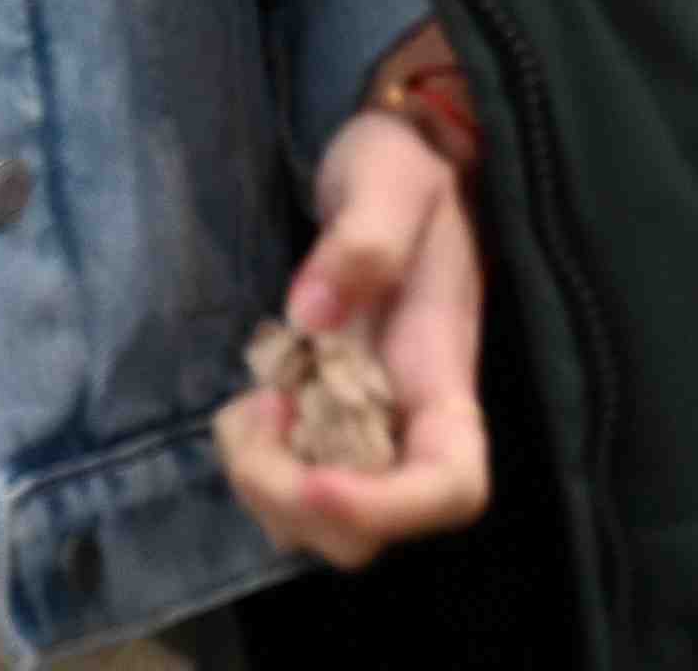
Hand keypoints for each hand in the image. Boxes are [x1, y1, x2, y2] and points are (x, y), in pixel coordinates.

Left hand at [212, 68, 490, 566]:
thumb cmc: (405, 170)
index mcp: (444, 379)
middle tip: (255, 412)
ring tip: (248, 406)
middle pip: (368, 533)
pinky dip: (254, 463)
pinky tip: (247, 403)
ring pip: (318, 524)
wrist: (396, 163)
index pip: (450, 487)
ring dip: (264, 486)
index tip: (313, 479)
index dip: (385, 508)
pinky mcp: (324, 423)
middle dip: (292, 502)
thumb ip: (362, 241)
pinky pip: (286, 485)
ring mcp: (365, 431)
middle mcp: (410, 425)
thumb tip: (311, 316)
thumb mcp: (390, 181)